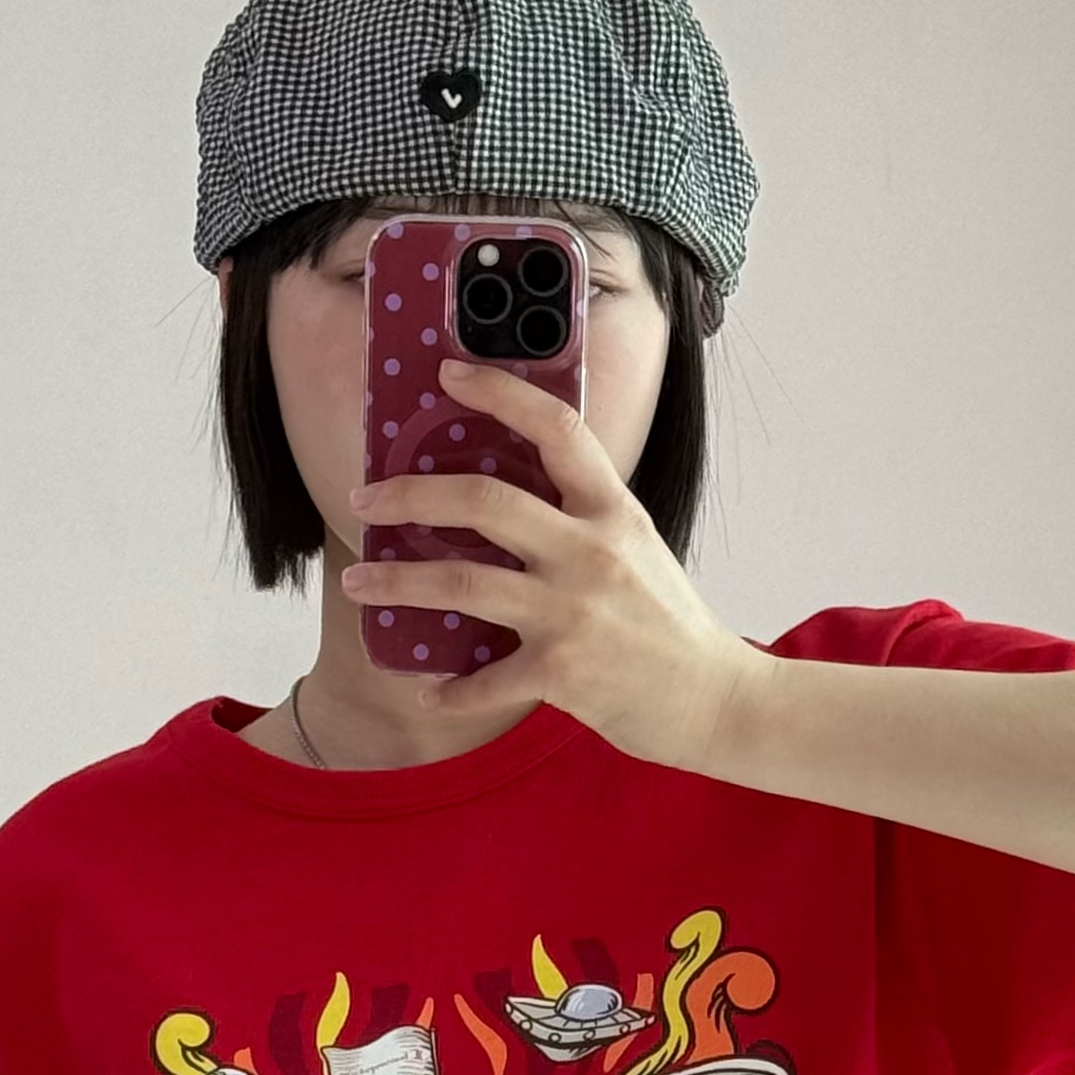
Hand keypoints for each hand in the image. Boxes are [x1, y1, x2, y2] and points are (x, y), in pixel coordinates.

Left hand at [342, 354, 770, 770]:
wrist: (716, 699)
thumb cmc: (670, 627)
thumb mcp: (637, 549)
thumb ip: (583, 521)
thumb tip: (511, 504)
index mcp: (611, 511)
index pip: (555, 428)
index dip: (499, 392)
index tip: (449, 375)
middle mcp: (590, 552)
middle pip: (481, 499)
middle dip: (408, 495)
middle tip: (365, 499)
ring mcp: (573, 612)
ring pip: (460, 582)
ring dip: (397, 583)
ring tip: (358, 582)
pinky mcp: (561, 673)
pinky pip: (482, 680)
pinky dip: (449, 690)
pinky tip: (429, 689)